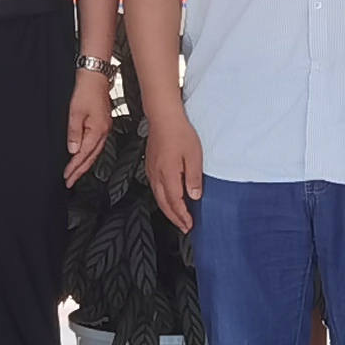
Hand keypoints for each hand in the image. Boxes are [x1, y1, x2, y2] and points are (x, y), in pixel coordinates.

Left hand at [61, 60, 109, 187]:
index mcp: (97, 131)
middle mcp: (103, 131)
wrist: (95, 76)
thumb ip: (74, 133)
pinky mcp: (102, 123)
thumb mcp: (75, 112)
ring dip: (84, 163)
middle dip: (80, 170)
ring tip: (75, 173)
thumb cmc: (86, 91)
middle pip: (91, 157)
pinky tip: (84, 155)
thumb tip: (73, 150)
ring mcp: (104, 128)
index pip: (84, 155)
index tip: (67, 177)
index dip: (75, 167)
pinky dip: (89, 153)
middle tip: (70, 181)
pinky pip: (96, 144)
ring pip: (94, 152)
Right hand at [143, 106, 203, 232]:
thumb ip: (193, 178)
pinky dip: (162, 198)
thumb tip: (194, 196)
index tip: (189, 225)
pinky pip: (155, 188)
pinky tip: (168, 198)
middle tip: (184, 227)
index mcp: (167, 175)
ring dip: (168, 209)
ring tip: (177, 217)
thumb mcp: (194, 156)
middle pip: (163, 203)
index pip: (175, 202)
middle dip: (174, 218)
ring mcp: (151, 170)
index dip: (182, 216)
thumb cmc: (179, 132)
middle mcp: (156, 175)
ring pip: (158, 197)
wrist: (164, 117)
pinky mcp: (150, 165)